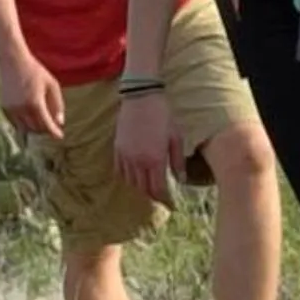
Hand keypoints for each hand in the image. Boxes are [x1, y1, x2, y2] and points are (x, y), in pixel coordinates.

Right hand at [0, 48, 64, 138]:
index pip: (46, 125)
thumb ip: (58, 104)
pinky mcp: (4, 107)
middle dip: (45, 129)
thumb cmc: (35, 71)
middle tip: (51, 126)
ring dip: (34, 128)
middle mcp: (22, 109)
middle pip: (36, 129)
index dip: (54, 132)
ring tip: (41, 123)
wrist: (12, 61)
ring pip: (25, 128)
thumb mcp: (52, 84)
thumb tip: (60, 122)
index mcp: (35, 103)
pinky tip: (30, 119)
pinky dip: (24, 124)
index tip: (60, 136)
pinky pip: (15, 123)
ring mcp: (12, 109)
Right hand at [112, 91, 183, 205]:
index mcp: (154, 159)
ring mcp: (125, 155)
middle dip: (153, 195)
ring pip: (130, 182)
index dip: (164, 199)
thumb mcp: (176, 137)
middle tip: (161, 197)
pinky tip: (135, 175)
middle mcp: (138, 161)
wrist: (141, 96)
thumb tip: (181, 180)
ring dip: (140, 187)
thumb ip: (177, 161)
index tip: (170, 204)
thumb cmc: (162, 115)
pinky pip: (120, 170)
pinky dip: (127, 177)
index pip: (158, 189)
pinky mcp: (117, 148)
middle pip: (143, 188)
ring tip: (148, 187)